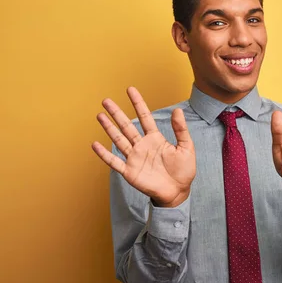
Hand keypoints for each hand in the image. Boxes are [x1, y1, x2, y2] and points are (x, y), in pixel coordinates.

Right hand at [92, 87, 195, 206]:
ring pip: (119, 139)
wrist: (178, 192)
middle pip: (127, 126)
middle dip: (117, 113)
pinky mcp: (130, 172)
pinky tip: (95, 144)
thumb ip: (181, 130)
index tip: (130, 89)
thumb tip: (178, 110)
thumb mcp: (186, 148)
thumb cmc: (184, 171)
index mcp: (156, 139)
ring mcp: (134, 158)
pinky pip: (114, 161)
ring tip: (100, 115)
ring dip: (109, 128)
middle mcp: (142, 146)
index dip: (138, 103)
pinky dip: (104, 154)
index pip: (145, 117)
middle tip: (106, 100)